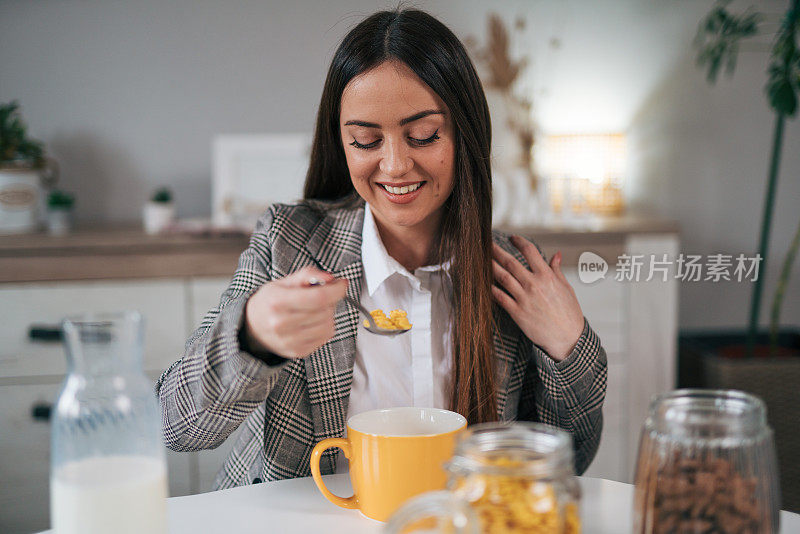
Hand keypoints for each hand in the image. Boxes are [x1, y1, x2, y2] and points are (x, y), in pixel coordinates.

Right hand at [243, 266, 347, 358]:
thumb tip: (330, 278)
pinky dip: (325, 327)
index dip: (335, 290)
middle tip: (321, 295)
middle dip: (330, 300)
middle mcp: (281, 324)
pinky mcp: (298, 352)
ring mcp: (289, 341)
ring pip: (328, 325)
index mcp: (277, 302)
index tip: (342, 284)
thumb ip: (307, 275)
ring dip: (328, 314)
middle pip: (324, 311)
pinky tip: (313, 321)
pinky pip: (325, 337)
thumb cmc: (270, 302)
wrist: (252, 327)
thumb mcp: (283, 282)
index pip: (317, 297)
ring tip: (315, 309)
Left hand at [491, 236, 584, 361]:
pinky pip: (499, 297)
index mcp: (547, 276)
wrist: (567, 338)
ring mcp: (524, 298)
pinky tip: (482, 282)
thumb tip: (555, 255)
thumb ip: (557, 270)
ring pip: (502, 277)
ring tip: (481, 258)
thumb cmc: (569, 313)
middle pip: (511, 262)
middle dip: (497, 250)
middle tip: (487, 242)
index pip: (530, 251)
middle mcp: (534, 285)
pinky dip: (490, 288)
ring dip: (490, 266)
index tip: (512, 238)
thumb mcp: (566, 288)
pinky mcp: (517, 312)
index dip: (519, 241)